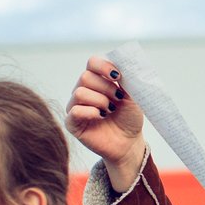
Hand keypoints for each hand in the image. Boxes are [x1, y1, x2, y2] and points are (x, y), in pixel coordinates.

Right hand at [65, 57, 146, 191]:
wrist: (128, 142)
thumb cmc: (129, 118)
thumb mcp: (133, 96)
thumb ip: (127, 79)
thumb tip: (123, 65)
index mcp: (97, 80)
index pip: (92, 62)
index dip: (103, 66)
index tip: (118, 76)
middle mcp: (83, 90)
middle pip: (86, 77)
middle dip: (106, 87)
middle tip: (117, 99)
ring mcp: (75, 106)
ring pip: (79, 92)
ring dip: (100, 100)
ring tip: (110, 110)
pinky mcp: (72, 123)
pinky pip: (74, 111)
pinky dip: (90, 112)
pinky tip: (101, 116)